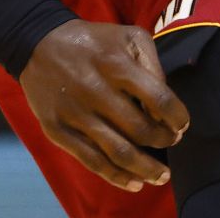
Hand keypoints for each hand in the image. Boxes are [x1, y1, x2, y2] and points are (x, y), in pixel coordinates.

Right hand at [19, 19, 189, 192]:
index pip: (159, 99)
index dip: (177, 118)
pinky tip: (135, 183)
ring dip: (146, 169)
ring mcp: (75, 113)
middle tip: (170, 142)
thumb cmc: (93, 42)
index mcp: (116, 65)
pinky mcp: (58, 129)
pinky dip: (117, 177)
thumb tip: (165, 106)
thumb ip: (153, 65)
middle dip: (163, 141)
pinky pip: (92, 160)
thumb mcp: (128, 36)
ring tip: (162, 176)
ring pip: (119, 152)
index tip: (181, 125)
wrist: (38, 43)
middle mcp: (95, 90)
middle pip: (141, 130)